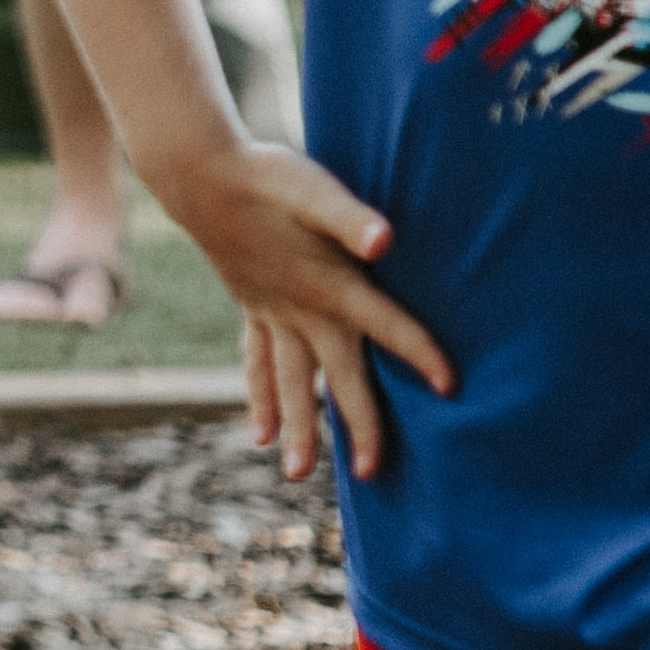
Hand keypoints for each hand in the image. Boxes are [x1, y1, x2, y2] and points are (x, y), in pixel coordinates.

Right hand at [146, 138, 450, 480]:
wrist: (199, 175)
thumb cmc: (267, 178)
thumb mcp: (313, 190)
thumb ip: (350, 218)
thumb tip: (385, 241)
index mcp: (328, 286)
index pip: (385, 326)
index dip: (419, 354)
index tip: (450, 388)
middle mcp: (301, 311)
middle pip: (335, 378)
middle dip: (356, 424)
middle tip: (372, 474)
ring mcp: (273, 314)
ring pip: (288, 383)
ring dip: (297, 427)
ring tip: (296, 474)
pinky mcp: (254, 308)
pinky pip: (257, 363)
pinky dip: (260, 398)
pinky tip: (262, 432)